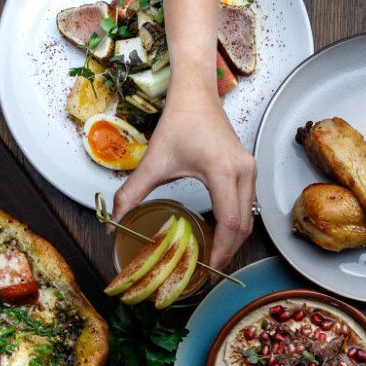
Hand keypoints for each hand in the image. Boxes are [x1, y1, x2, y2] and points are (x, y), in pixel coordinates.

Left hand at [112, 86, 255, 268]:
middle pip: (244, 224)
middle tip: (211, 269)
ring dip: (234, 238)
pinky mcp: (248, 169)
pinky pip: (247, 204)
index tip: (210, 267)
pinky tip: (218, 233)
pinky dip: (236, 223)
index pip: (230, 222)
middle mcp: (243, 171)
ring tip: (214, 255)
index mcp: (223, 171)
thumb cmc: (179, 122)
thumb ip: (132, 192)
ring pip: (249, 216)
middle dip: (229, 250)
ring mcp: (250, 170)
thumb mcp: (153, 161)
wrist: (196, 95)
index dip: (222, 249)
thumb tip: (115, 220)